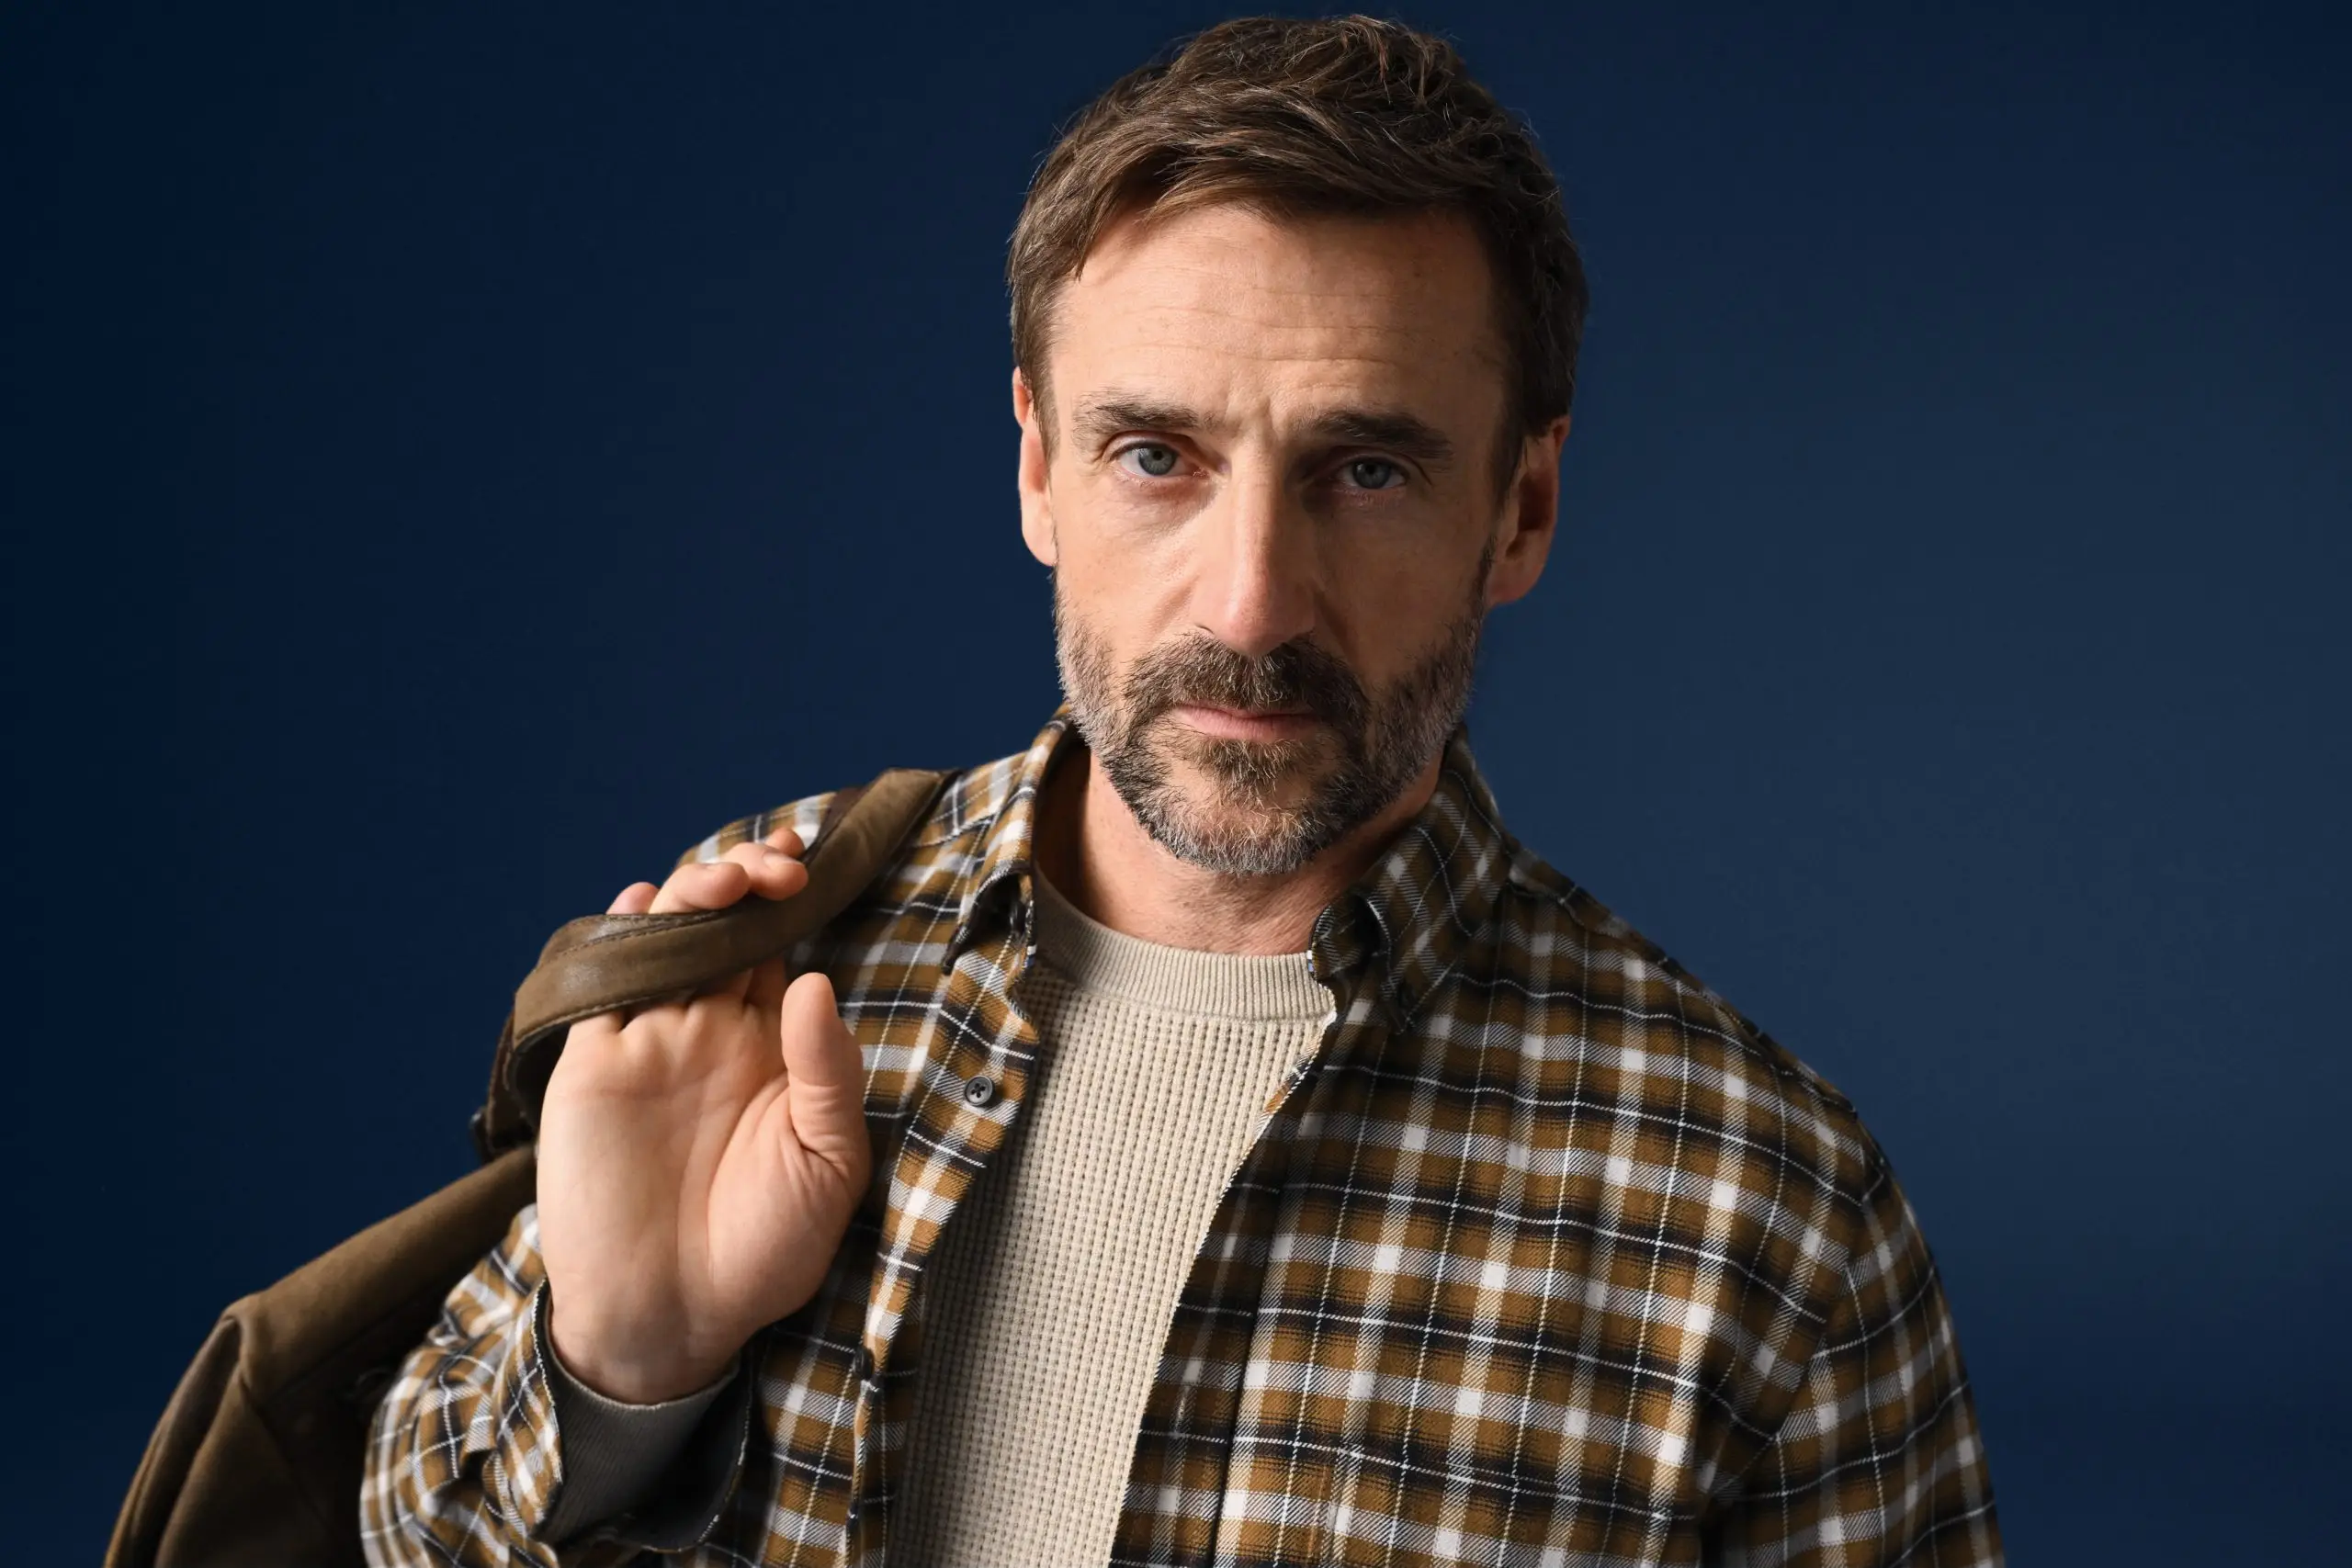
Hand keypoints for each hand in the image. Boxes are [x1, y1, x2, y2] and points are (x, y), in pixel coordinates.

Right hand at [535, 826, 872, 1402]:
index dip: (793, 902)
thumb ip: (827, 1073)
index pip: (783, 949)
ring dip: (694, 893)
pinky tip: (646, 905)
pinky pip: (602, 985)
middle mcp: (712, 1032)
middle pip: (728, 927)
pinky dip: (621, 936)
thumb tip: (814, 980)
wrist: (674, 1316)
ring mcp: (650, 1043)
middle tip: (776, 866)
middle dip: (749, 878)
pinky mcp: (593, 1064)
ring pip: (668, 939)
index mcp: (775, 1049)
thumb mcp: (828, 1164)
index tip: (809, 874)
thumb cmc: (765, 1249)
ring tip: (726, 882)